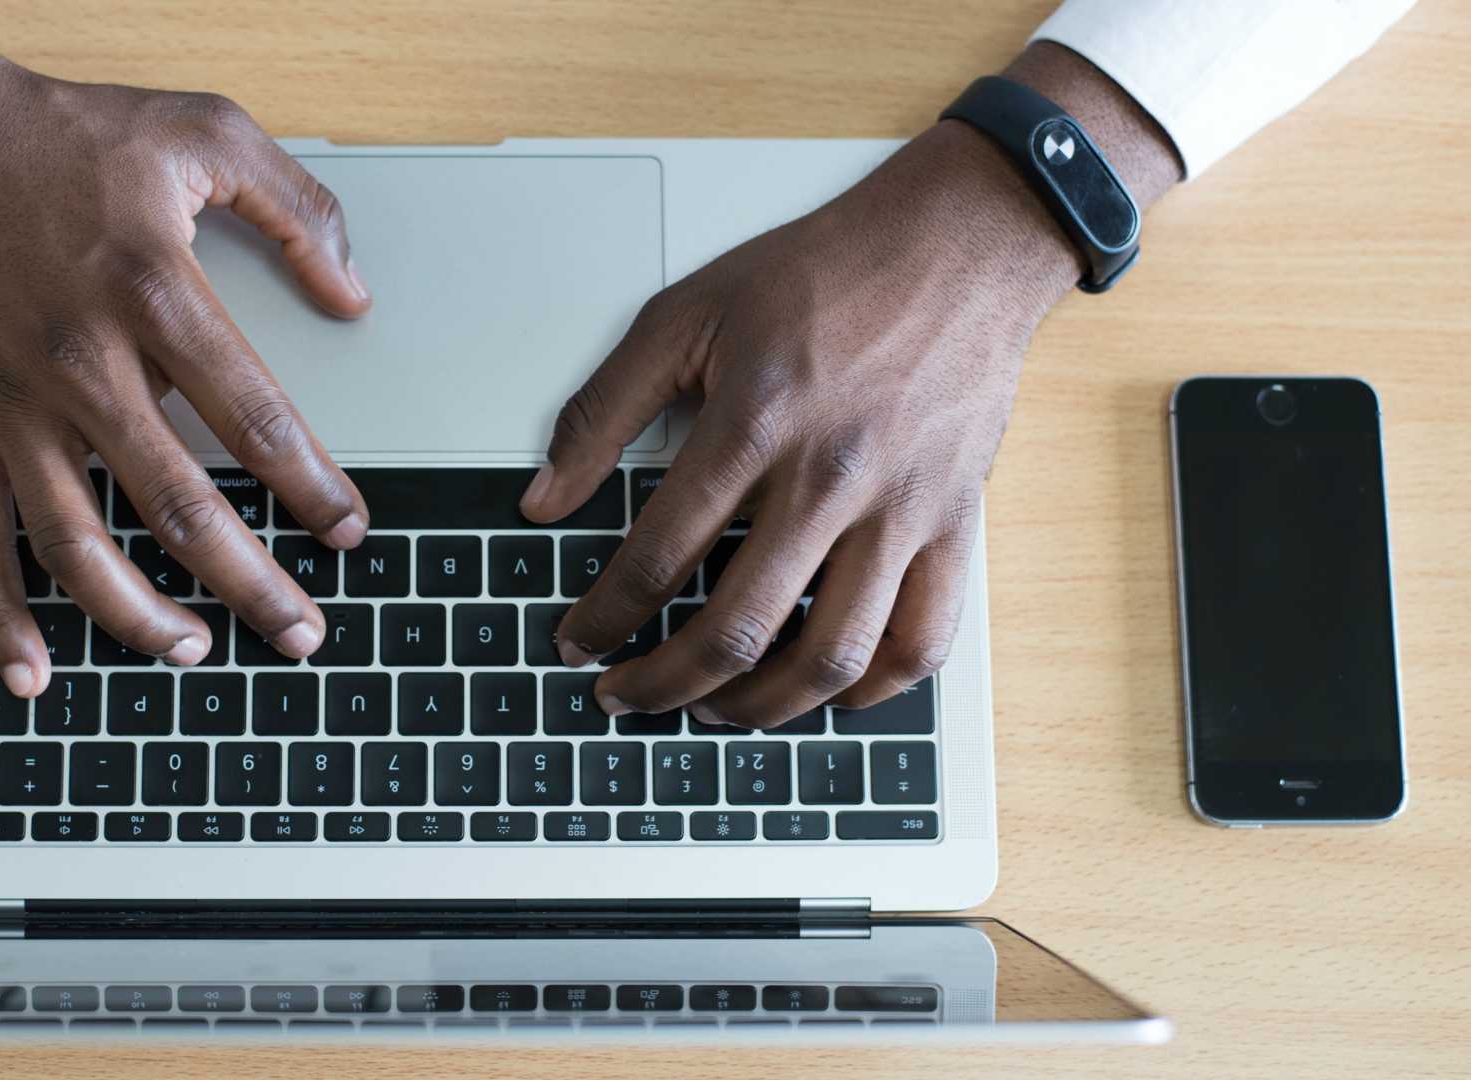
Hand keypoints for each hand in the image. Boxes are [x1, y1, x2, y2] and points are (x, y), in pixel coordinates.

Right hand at [0, 1, 371, 696]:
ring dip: (138, 616)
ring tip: (196, 652)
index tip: (349, 531)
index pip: (254, 418)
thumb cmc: (66, 134)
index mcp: (153, 291)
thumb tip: (354, 294)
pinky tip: (33, 671)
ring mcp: (13, 404)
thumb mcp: (202, 130)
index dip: (312, 487)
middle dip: (250, 583)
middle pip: (179, 504)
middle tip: (302, 634)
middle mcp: (82, 362)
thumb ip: (295, 208)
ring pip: (77, 542)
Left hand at [520, 122, 1086, 726]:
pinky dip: (869, 690)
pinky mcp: (955, 524)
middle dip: (662, 683)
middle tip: (625, 696)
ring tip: (713, 710)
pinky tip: (824, 693)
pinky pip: (921, 642)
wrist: (958, 245)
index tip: (577, 642)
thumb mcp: (684, 314)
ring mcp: (902, 510)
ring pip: (830, 657)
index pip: (657, 557)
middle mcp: (831, 477)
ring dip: (759, 707)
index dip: (603, 617)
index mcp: (754, 424)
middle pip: (735, 628)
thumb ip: (602, 409)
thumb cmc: (822, 276)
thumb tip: (543, 497)